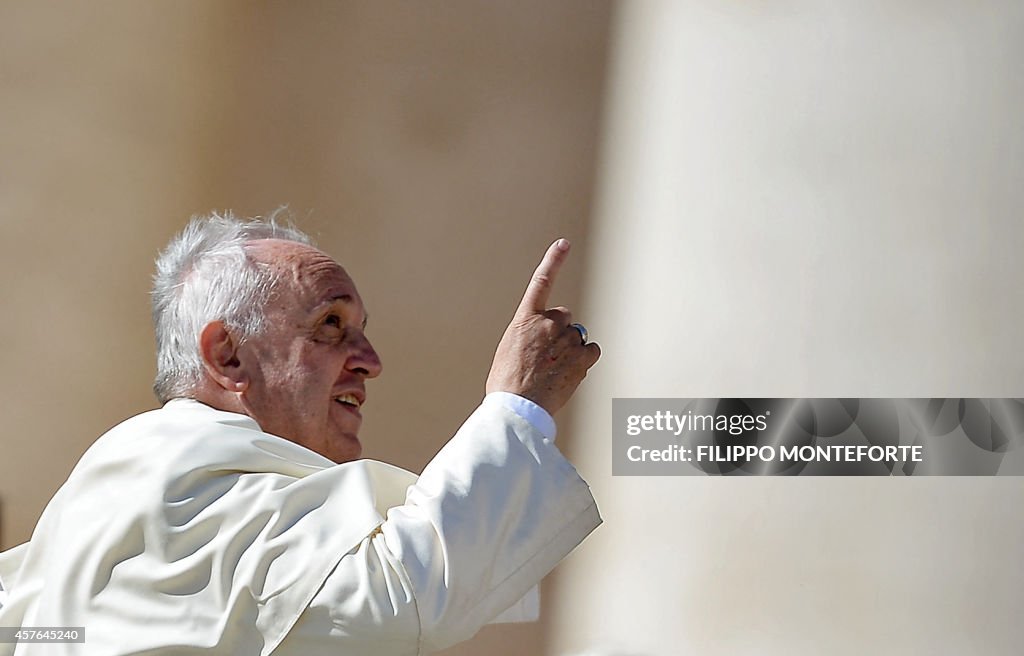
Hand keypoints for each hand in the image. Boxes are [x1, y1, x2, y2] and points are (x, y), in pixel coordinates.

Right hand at [485, 239, 600, 415]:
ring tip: (554, 371)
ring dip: (570, 349)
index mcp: (525, 319)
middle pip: (564, 317)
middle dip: (559, 331)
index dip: (554, 260)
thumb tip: (542, 343)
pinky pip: (591, 351)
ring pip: (577, 337)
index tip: (564, 243)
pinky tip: (569, 374)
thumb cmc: (506, 385)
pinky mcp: (582, 358)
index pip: (541, 282)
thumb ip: (528, 337)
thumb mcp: (509, 352)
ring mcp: (567, 340)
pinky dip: (584, 361)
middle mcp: (548, 323)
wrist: (517, 407)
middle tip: (547, 356)